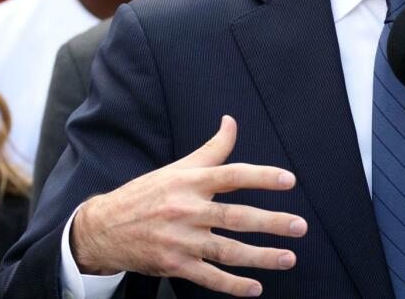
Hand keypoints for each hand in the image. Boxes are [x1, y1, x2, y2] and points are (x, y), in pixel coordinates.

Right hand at [70, 115, 307, 296]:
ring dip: (262, 256)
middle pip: (236, 217)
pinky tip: (255, 287)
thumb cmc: (146, 194)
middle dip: (271, 222)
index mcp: (189, 182)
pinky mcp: (174, 265)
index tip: (289, 180)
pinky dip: (234, 285)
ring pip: (228, 250)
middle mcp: (186, 210)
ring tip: (289, 258)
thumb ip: (211, 149)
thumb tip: (231, 122)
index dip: (261, 177)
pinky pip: (210, 277)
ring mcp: (180, 240)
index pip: (232, 175)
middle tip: (300, 226)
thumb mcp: (177, 168)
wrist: (104, 228)